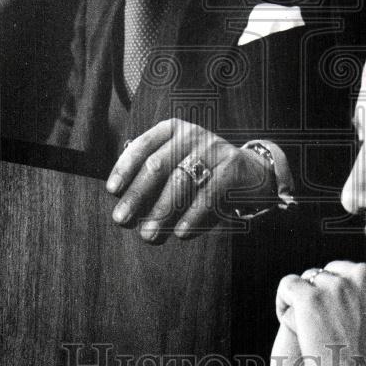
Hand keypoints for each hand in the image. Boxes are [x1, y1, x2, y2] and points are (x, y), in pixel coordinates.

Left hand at [106, 119, 275, 242]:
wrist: (252, 173)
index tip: (113, 192)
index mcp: (172, 130)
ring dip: (162, 212)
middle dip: (137, 195)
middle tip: (122, 220)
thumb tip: (119, 198)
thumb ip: (150, 174)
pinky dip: (193, 216)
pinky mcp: (233, 167)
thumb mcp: (177, 163)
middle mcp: (192, 134)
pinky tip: (181, 233)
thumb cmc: (203, 173)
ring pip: (181, 182)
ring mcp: (214, 148)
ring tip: (149, 235)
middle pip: (157, 165)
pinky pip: (208, 194)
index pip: (143, 145)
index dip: (125, 168)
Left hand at [276, 260, 365, 365]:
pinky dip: (285, 303)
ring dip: (310, 302)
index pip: (363, 271)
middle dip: (333, 297)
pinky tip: (293, 323)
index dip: (356, 296)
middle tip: (334, 330)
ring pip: (312, 279)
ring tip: (314, 330)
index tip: (357, 322)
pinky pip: (287, 286)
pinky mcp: (310, 299)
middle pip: (337, 272)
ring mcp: (338, 284)